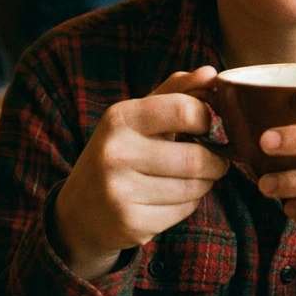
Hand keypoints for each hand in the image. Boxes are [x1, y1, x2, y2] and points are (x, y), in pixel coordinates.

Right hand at [54, 66, 228, 279]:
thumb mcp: (137, 117)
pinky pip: (184, 211)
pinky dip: (188, 204)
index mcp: (119, 118)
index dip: (209, 118)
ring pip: (194, 187)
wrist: (79, 210)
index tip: (211, 125)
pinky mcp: (130, 223)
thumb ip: (175, 92)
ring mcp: (120, 191)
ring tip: (192, 177)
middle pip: (196, 158)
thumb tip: (211, 73)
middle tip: (215, 159)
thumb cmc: (119, 152)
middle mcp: (115, 153)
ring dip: (204, 183)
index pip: (184, 110)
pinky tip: (171, 198)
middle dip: (216, 160)